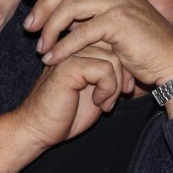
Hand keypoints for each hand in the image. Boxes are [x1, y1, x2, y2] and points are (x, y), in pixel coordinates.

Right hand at [0, 44, 124, 172]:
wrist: (38, 130)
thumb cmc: (67, 114)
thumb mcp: (96, 90)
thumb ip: (109, 73)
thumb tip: (134, 64)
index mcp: (78, 47)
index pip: (113, 42)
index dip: (124, 66)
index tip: (125, 89)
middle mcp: (73, 46)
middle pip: (115, 48)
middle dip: (123, 75)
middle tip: (119, 97)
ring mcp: (69, 54)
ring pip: (112, 58)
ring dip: (115, 85)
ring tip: (105, 102)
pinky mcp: (68, 67)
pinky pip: (103, 69)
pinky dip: (108, 89)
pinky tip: (98, 103)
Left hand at [22, 0, 172, 89]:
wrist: (172, 62)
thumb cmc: (142, 47)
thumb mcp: (114, 24)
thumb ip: (92, 14)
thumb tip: (63, 13)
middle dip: (42, 6)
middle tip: (29, 27)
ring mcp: (118, 2)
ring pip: (70, 7)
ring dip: (50, 28)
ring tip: (40, 47)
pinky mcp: (119, 22)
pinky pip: (81, 32)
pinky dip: (63, 46)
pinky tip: (52, 59)